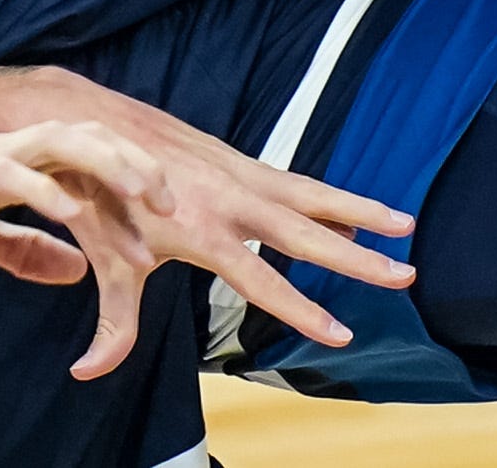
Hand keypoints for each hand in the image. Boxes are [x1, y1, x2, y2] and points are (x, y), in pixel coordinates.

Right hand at [0, 120, 182, 370]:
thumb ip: (24, 250)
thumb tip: (76, 269)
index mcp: (20, 167)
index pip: (89, 173)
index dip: (127, 198)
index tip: (161, 234)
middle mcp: (14, 151)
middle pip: (93, 145)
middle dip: (139, 171)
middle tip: (174, 209)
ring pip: (67, 145)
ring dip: (111, 169)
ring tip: (146, 199)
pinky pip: (16, 174)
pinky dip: (49, 191)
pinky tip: (73, 213)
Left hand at [5, 65, 416, 375]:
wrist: (97, 123)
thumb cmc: (102, 197)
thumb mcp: (108, 262)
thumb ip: (113, 322)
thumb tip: (88, 371)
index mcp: (203, 230)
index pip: (261, 280)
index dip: (301, 309)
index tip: (339, 333)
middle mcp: (232, 199)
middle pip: (307, 234)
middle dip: (359, 259)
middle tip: (405, 275)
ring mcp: (242, 175)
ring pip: (315, 196)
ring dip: (363, 213)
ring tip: (407, 227)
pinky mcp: (243, 162)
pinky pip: (298, 185)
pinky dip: (332, 201)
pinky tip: (357, 221)